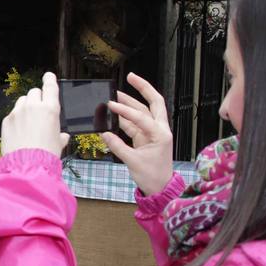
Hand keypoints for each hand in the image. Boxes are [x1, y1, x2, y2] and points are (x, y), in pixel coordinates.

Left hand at [0, 72, 67, 157]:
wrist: (27, 165)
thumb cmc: (46, 154)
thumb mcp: (58, 144)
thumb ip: (60, 136)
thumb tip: (62, 136)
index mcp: (50, 109)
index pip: (50, 86)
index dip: (49, 79)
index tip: (48, 76)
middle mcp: (33, 106)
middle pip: (34, 92)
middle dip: (37, 98)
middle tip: (39, 110)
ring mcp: (17, 112)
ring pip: (22, 101)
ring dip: (26, 106)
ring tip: (28, 120)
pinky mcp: (6, 120)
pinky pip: (13, 113)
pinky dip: (16, 118)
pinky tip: (19, 131)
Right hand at [102, 72, 173, 195]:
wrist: (160, 188)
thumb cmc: (152, 176)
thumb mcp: (133, 162)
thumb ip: (117, 146)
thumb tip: (104, 134)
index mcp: (161, 134)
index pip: (142, 117)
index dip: (125, 111)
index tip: (110, 105)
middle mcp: (160, 130)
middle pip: (154, 102)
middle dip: (143, 88)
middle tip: (131, 77)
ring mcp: (153, 133)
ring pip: (144, 111)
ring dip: (131, 102)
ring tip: (116, 94)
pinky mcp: (146, 138)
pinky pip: (136, 123)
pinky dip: (126, 117)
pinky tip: (115, 113)